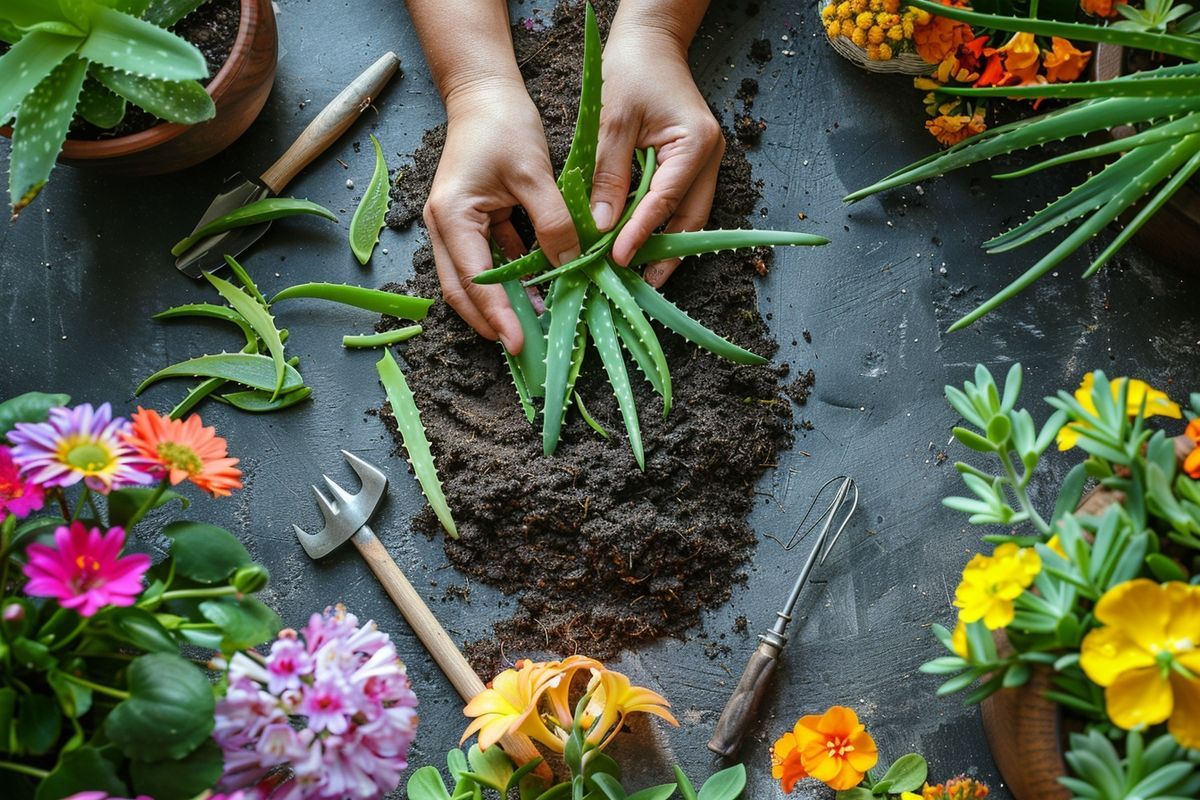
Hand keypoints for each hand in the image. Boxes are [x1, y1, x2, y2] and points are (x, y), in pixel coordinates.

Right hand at [423, 79, 580, 352]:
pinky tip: (540, 292)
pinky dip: (511, 279)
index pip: (474, 279)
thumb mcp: (533, 173)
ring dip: (502, 304)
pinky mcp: (476, 221)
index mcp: (453, 216)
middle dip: (492, 322)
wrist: (485, 91)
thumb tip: (570, 267)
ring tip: (537, 328)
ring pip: (476, 279)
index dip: (498, 314)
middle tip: (525, 349)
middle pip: (463, 291)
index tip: (520, 343)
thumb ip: (552, 222)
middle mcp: (446, 227)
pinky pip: (491, 260)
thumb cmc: (503, 125)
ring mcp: (458, 226)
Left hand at [591, 23, 723, 286]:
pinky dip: (660, 227)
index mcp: (695, 143)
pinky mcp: (690, 165)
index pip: (666, 201)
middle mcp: (709, 158)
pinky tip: (638, 244)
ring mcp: (704, 163)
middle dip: (665, 255)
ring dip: (664, 246)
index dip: (642, 233)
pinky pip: (679, 205)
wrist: (650, 42)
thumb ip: (606, 175)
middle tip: (636, 284)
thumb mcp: (611, 121)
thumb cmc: (631, 69)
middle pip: (690, 220)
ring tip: (636, 274)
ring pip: (688, 218)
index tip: (617, 258)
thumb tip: (598, 226)